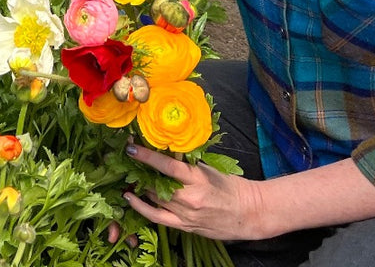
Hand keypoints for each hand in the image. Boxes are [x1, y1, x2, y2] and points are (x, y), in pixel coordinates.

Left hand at [122, 143, 264, 242]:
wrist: (248, 212)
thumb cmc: (229, 186)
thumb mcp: (209, 168)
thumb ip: (187, 162)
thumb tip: (164, 150)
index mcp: (197, 179)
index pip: (166, 166)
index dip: (146, 156)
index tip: (131, 148)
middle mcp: (189, 198)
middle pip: (155, 184)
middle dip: (138, 171)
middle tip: (126, 160)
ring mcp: (186, 215)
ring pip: (154, 199)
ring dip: (139, 187)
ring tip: (127, 176)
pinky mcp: (185, 227)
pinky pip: (157, 218)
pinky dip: (142, 208)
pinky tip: (130, 199)